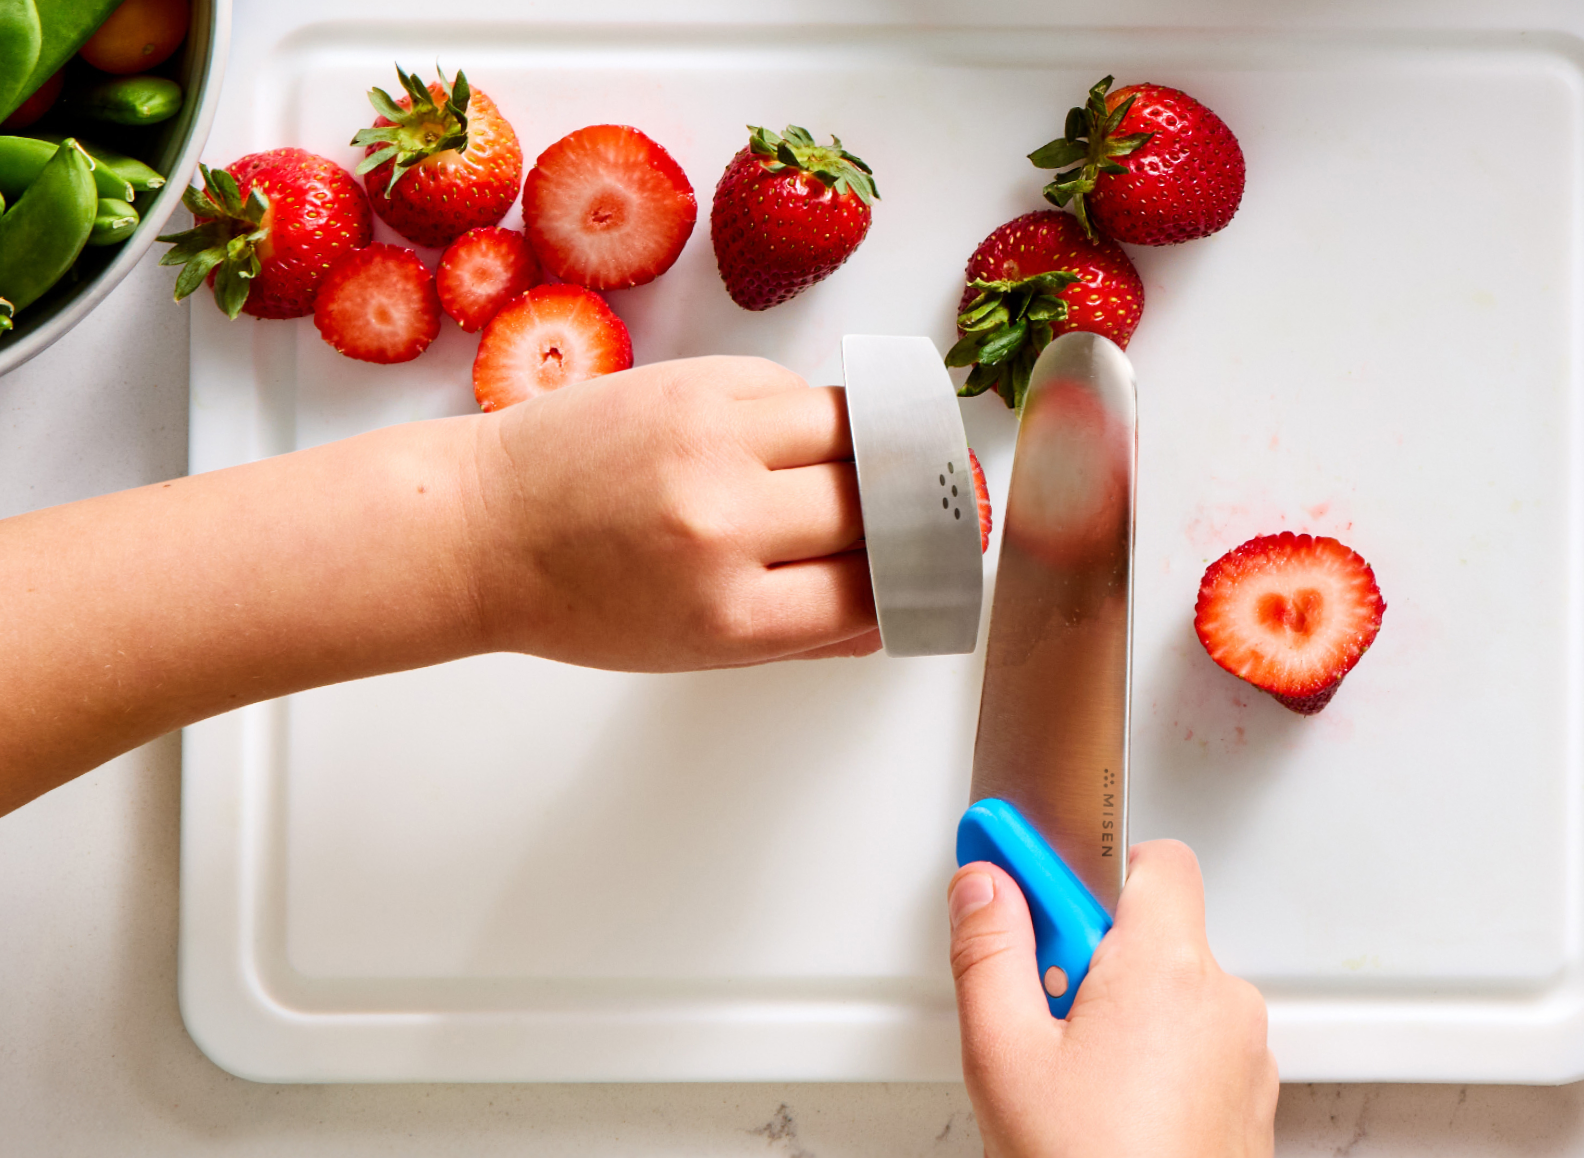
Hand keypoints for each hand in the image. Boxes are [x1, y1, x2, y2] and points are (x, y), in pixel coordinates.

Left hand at [467, 355, 878, 669]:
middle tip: (919, 509)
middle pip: (873, 506)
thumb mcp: (691, 650)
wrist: (482, 525)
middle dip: (904, 512)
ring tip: (868, 463)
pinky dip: (810, 413)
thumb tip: (884, 619)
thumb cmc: (576, 599)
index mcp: (729, 616)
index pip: (868, 592)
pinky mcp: (694, 382)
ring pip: (855, 430)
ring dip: (872, 448)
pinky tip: (793, 436)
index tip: (923, 569)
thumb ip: (796, 638)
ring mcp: (712, 443)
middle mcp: (727, 526)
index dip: (909, 581)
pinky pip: (797, 388)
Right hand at [948, 841, 1277, 1157]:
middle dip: (1091, 954)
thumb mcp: (1004, 1053)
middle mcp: (1224, 1003)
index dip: (1081, 867)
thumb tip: (985, 886)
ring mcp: (1244, 1058)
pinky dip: (1152, 1056)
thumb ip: (989, 950)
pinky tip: (1106, 1106)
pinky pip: (1193, 1046)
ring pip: (1171, 993)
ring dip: (1121, 1009)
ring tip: (1071, 1075)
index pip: (1151, 860)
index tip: (1021, 873)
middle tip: (1040, 1007)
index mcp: (1169, 970)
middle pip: (1152, 931)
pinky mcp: (1247, 1105)